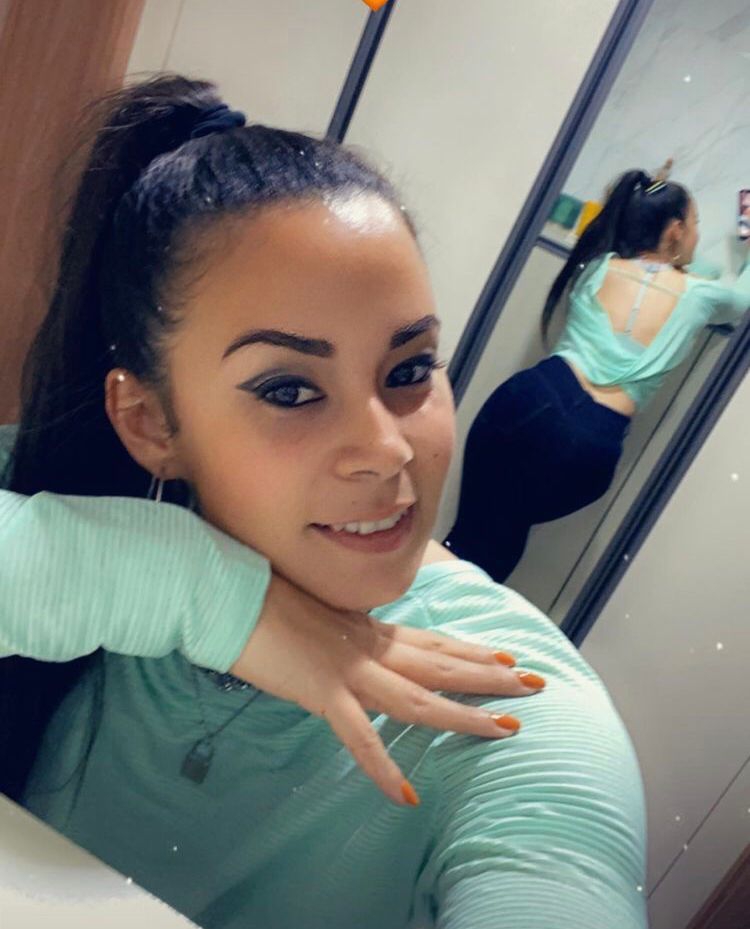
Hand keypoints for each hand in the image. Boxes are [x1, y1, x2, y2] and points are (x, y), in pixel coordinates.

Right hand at [230, 571, 544, 806]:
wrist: (233, 596)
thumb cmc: (269, 600)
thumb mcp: (321, 614)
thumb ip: (348, 633)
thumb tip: (361, 641)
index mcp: (369, 630)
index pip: (432, 642)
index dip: (472, 650)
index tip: (508, 655)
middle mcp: (371, 648)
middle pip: (441, 665)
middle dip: (490, 676)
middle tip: (535, 684)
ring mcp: (351, 673)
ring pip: (419, 698)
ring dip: (464, 716)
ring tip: (505, 729)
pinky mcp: (323, 695)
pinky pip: (360, 738)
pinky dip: (384, 768)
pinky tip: (407, 795)